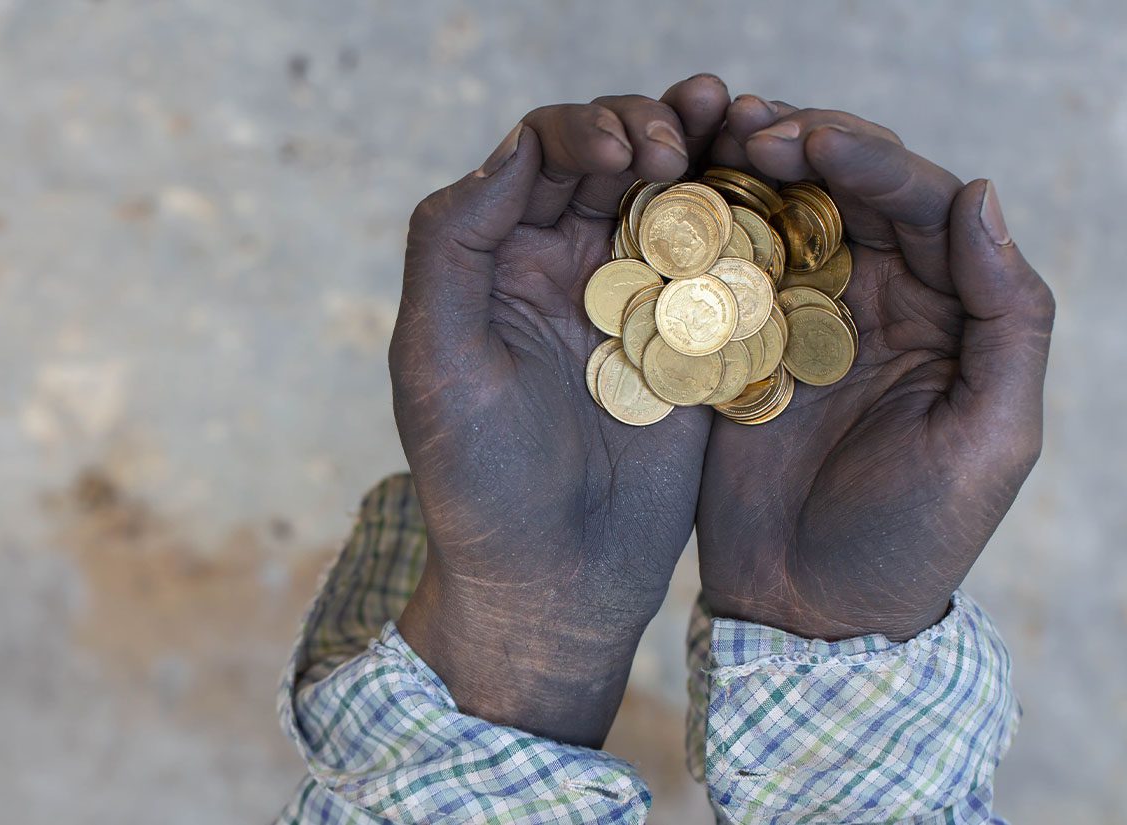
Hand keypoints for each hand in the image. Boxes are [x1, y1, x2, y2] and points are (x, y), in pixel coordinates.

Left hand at [391, 76, 729, 745]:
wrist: (553, 581)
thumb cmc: (476, 481)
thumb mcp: (437, 361)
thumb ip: (452, 244)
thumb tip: (512, 148)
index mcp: (497, 261)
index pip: (538, 155)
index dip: (581, 132)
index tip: (622, 154)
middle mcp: (566, 268)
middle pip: (614, 159)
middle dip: (648, 130)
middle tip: (675, 148)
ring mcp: (636, 304)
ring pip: (674, 200)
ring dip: (705, 153)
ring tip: (737, 119)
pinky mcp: (694, 347)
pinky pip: (725, 265)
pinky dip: (747, 223)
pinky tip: (771, 194)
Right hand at [696, 98, 1054, 640]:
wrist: (809, 609)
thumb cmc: (913, 539)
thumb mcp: (992, 438)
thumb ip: (1007, 318)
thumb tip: (980, 197)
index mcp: (944, 312)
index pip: (921, 205)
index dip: (871, 163)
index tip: (812, 145)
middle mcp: (874, 301)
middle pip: (846, 193)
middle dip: (804, 147)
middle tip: (750, 129)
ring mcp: (798, 321)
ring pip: (782, 217)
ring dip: (750, 172)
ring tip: (711, 140)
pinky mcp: (736, 348)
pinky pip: (724, 271)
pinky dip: (704, 229)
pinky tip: (676, 200)